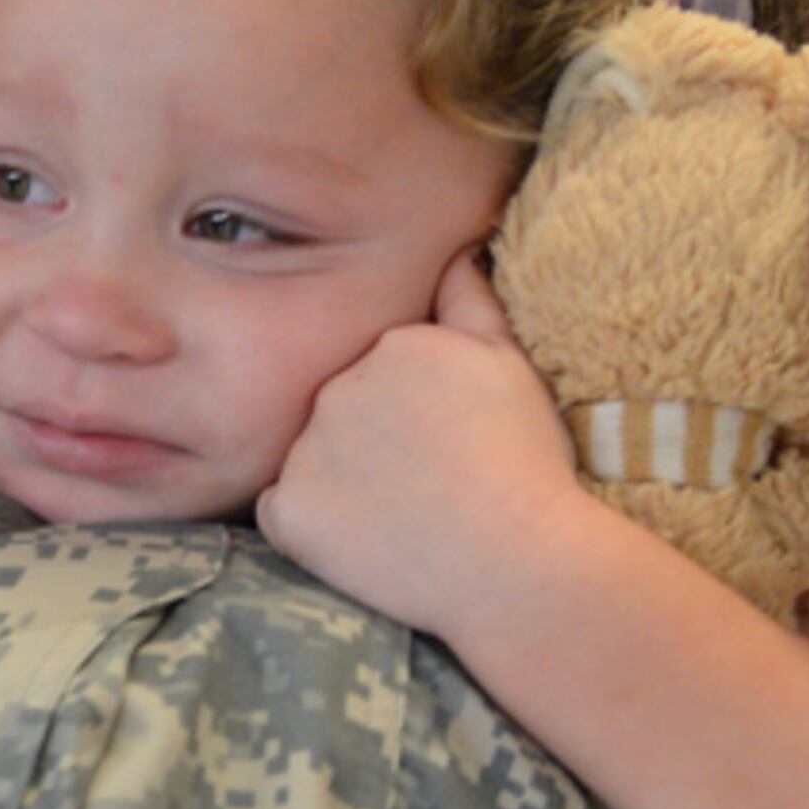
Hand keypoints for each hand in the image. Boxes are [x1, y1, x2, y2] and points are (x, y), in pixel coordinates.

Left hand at [255, 249, 582, 642]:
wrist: (517, 560)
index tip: (448, 451)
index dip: (411, 420)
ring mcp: (307, 449)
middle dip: (370, 448)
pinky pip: (283, 514)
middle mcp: (337, 387)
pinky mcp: (289, 511)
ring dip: (340, 487)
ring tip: (402, 519)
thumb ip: (470, 301)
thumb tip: (454, 247)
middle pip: (338, 415)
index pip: (377, 376)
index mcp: (391, 345)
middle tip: (427, 488)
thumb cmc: (525, 464)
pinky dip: (312, 530)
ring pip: (309, 462)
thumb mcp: (512, 365)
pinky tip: (364, 545)